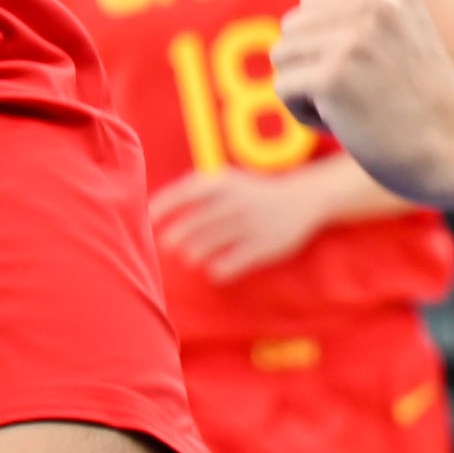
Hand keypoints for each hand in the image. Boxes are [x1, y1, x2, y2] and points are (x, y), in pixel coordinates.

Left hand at [147, 165, 337, 282]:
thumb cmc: (253, 193)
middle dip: (176, 236)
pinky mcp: (263, 246)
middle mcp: (236, 201)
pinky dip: (218, 270)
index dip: (165, 205)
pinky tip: (214, 271)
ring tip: (191, 257)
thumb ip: (197, 191)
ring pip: (209, 244)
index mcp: (225, 182)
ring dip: (194, 253)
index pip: (187, 191)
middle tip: (168, 245)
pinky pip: (231, 263)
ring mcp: (250, 224)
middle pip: (195, 222)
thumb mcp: (229, 182)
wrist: (302, 200)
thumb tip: (154, 208)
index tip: (150, 219)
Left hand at [272, 0, 453, 205]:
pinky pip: (283, 88)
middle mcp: (373, 3)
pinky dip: (306, 115)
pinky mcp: (333, 76)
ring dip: (307, 91)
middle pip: (292, 28)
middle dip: (314, 67)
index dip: (331, 46)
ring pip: (282, 56)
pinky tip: (346, 125)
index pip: (313, 4)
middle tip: (364, 94)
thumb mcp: (404, 33)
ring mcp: (352, 38)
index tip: (375, 71)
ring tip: (355, 107)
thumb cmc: (427, 102)